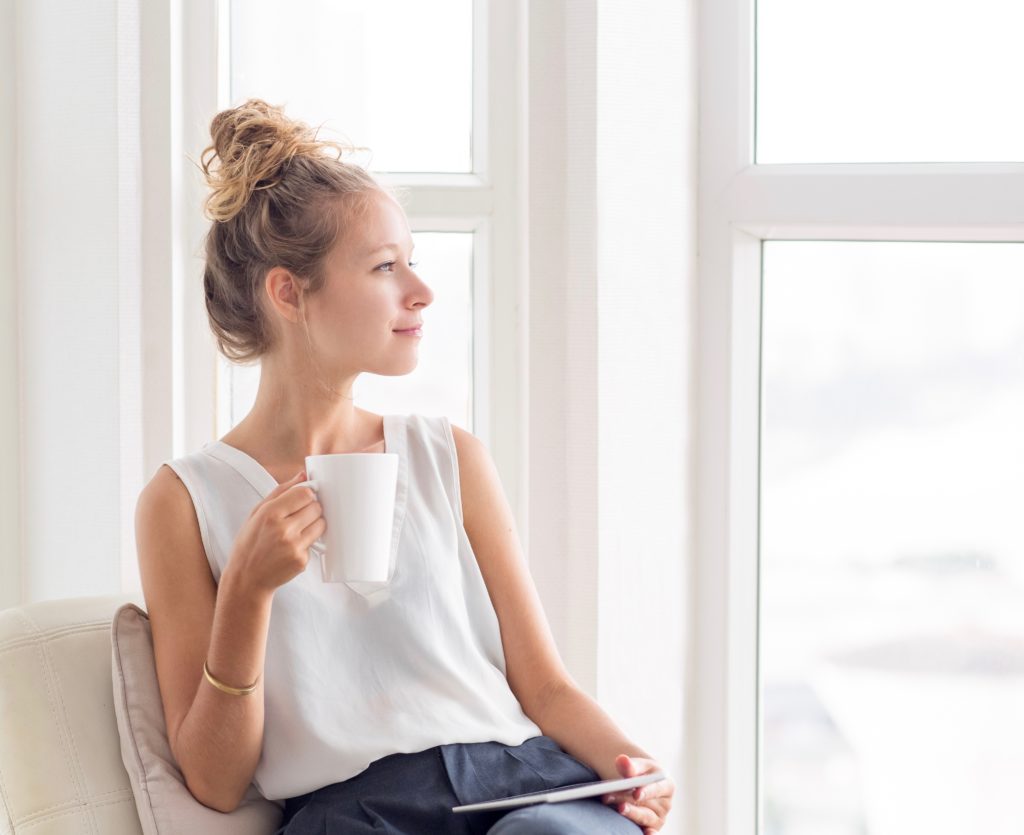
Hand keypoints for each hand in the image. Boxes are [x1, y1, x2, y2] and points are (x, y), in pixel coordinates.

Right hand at [224, 470, 325, 594]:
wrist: (246, 579)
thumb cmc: (250, 543)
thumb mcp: (257, 513)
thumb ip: (280, 491)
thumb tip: (303, 475)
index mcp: (270, 513)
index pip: (305, 494)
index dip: (307, 495)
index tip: (303, 500)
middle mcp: (283, 529)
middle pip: (316, 508)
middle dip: (311, 509)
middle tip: (300, 517)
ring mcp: (294, 546)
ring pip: (321, 524)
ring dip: (314, 525)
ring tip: (297, 531)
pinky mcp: (301, 560)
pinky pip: (315, 544)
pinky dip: (307, 544)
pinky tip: (291, 548)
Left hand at [601, 754, 673, 833]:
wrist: (642, 785)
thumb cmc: (641, 774)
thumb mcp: (639, 767)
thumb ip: (631, 765)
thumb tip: (622, 760)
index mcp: (667, 785)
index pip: (657, 788)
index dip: (647, 791)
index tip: (636, 793)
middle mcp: (666, 803)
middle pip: (646, 803)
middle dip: (627, 799)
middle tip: (609, 797)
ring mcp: (660, 817)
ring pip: (644, 817)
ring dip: (629, 813)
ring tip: (617, 808)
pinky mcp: (653, 828)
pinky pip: (651, 832)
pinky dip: (649, 834)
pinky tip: (645, 834)